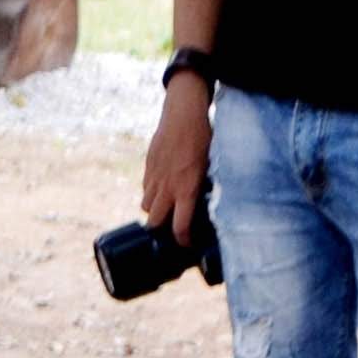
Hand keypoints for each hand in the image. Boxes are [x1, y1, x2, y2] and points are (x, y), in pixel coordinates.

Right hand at [137, 82, 210, 236]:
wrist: (184, 114)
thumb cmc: (204, 138)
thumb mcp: (211, 165)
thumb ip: (206, 186)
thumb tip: (210, 202)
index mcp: (187, 190)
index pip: (180, 227)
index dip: (182, 240)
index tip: (186, 244)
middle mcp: (167, 187)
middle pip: (154, 221)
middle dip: (161, 229)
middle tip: (171, 227)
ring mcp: (155, 177)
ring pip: (146, 205)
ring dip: (154, 210)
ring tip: (166, 207)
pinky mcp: (148, 166)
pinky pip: (145, 187)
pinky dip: (151, 192)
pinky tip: (163, 186)